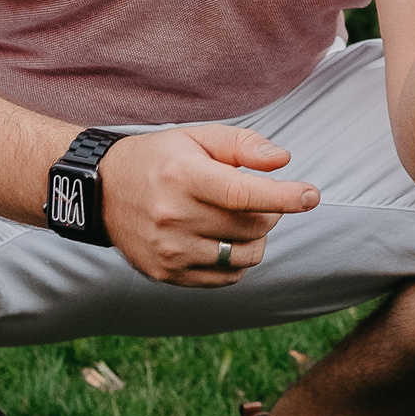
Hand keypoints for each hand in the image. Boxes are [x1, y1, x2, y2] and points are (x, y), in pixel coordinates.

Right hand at [97, 125, 319, 286]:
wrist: (102, 192)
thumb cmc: (159, 159)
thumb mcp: (197, 137)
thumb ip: (242, 145)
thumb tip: (283, 162)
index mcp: (183, 176)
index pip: (243, 194)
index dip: (284, 196)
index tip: (311, 195)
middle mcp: (174, 216)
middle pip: (251, 226)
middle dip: (270, 212)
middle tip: (259, 199)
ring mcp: (170, 250)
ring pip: (244, 256)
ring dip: (256, 238)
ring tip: (239, 219)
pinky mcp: (167, 274)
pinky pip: (225, 278)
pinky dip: (237, 260)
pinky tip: (222, 240)